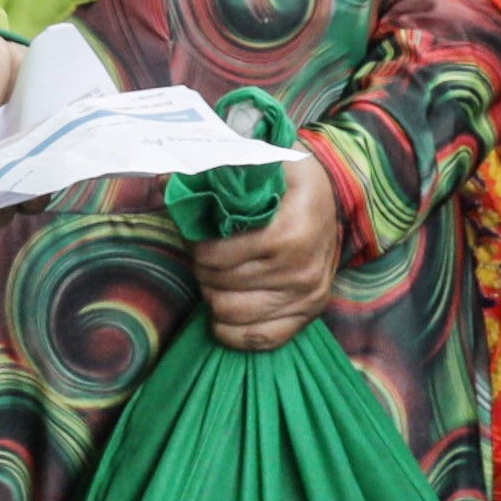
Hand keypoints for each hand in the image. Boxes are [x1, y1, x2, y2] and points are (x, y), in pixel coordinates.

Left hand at [191, 153, 348, 351]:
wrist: (335, 194)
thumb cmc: (290, 178)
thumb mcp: (261, 160)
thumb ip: (218, 169)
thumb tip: (166, 179)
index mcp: (290, 232)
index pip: (218, 256)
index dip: (196, 246)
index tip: (195, 236)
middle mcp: (302, 270)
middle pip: (221, 285)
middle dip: (202, 270)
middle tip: (202, 256)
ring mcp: (308, 296)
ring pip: (232, 313)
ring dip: (213, 295)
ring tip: (213, 277)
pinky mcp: (310, 313)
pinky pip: (262, 339)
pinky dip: (233, 332)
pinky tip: (221, 315)